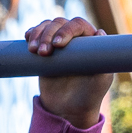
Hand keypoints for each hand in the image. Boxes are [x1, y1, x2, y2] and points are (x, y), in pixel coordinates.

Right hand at [26, 13, 113, 127]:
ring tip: (34, 51)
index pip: (78, 25)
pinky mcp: (45, 49)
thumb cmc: (89, 95)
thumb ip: (104, 61)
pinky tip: (27, 38)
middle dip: (48, 34)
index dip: (67, 30)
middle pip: (59, 23)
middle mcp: (75, 37)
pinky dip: (31, 34)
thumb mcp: (101, 81)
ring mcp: (59, 42)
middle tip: (43, 53)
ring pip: (46, 26)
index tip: (58, 44)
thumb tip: (100, 33)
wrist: (69, 109)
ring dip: (38, 34)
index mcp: (91, 40)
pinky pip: (36, 34)